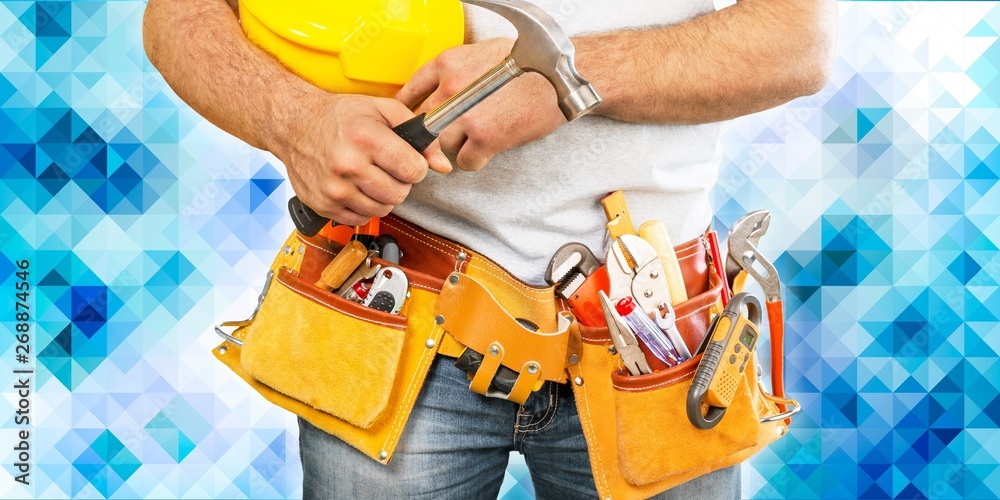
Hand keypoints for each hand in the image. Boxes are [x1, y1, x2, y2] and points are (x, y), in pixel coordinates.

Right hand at [270, 91, 451, 225]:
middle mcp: (347, 165)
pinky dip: (364, 206)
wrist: (293, 124)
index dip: (415, 166)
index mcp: (365, 138)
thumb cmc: (338, 116)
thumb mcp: (382, 110)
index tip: (407, 161)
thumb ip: (417, 134)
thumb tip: (442, 164)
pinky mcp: (323, 205)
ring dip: (383, 195)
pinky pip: (360, 218)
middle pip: (400, 193)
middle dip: (401, 182)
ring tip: (371, 176)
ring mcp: (334, 188)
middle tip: (388, 168)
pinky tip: (356, 187)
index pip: (413, 170)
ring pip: (382, 209)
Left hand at [396, 38, 566, 170]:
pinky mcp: (484, 138)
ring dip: (456, 146)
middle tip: (452, 133)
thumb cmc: (530, 65)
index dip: (410, 111)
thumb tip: (438, 89)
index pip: (410, 92)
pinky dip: (476, 159)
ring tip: (477, 136)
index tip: (413, 122)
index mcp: (448, 63)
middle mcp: (451, 87)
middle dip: (435, 131)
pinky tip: (489, 148)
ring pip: (441, 145)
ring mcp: (465, 114)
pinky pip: (464, 161)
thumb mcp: (483, 53)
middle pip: (424, 123)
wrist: (560, 79)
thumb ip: (456, 70)